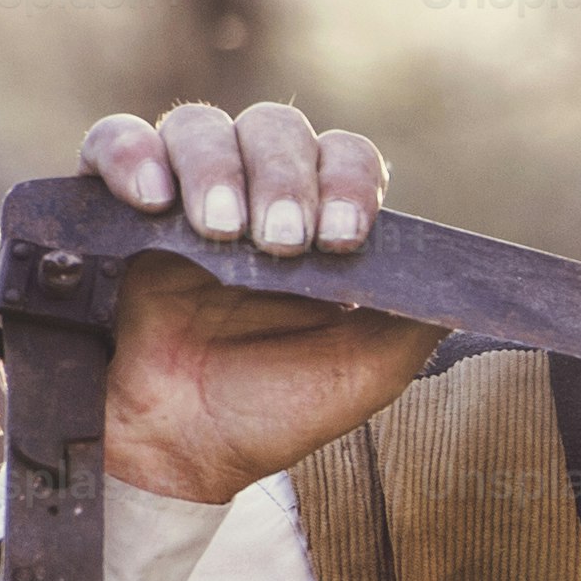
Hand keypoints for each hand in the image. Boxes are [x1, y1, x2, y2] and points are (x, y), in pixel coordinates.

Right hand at [72, 103, 441, 503]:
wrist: (185, 453)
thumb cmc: (277, 406)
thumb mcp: (368, 369)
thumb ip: (418, 316)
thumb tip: (467, 275)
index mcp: (317, 213)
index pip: (343, 155)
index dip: (348, 180)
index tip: (342, 238)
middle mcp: (253, 188)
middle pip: (274, 128)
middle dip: (284, 179)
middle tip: (283, 244)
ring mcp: (183, 193)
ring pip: (198, 127)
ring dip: (216, 170)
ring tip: (222, 232)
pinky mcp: (113, 207)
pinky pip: (112, 143)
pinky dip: (131, 154)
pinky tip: (150, 198)